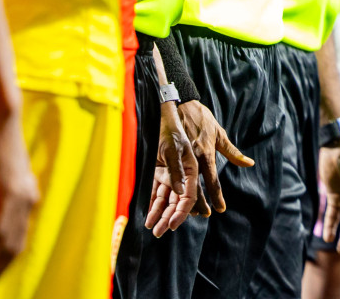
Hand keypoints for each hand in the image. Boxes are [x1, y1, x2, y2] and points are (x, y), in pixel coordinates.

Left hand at [145, 99, 198, 235]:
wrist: (163, 107)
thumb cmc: (171, 124)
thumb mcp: (173, 146)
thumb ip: (177, 170)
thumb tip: (180, 192)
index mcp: (193, 166)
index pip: (190, 194)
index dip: (183, 211)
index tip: (174, 224)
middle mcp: (184, 171)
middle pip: (179, 200)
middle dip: (170, 217)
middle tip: (160, 232)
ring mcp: (172, 171)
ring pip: (167, 197)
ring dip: (160, 212)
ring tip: (152, 228)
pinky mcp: (161, 169)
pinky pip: (157, 189)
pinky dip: (153, 202)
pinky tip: (147, 214)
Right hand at [178, 98, 253, 215]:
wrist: (180, 104)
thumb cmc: (203, 120)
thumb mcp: (219, 134)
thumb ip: (232, 152)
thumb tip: (249, 163)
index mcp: (206, 153)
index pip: (212, 180)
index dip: (217, 196)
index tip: (221, 209)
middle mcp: (192, 157)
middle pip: (196, 187)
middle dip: (200, 204)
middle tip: (204, 216)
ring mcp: (178, 156)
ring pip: (181, 184)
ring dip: (184, 199)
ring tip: (188, 212)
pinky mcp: (167, 154)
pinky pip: (169, 175)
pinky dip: (171, 188)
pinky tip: (171, 198)